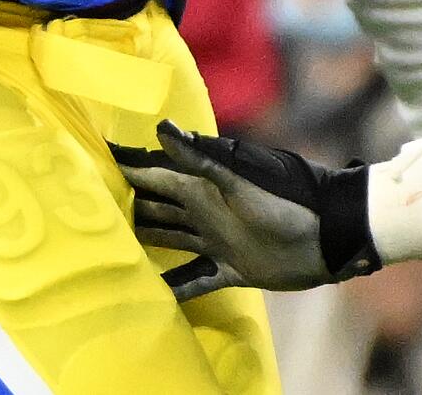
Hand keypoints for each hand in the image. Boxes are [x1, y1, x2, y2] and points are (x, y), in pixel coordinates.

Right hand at [111, 120, 378, 301]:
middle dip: (128, 201)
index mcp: (203, 185)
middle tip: (91, 204)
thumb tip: (163, 128)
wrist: (331, 236)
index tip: (95, 157)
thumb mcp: (242, 179)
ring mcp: (217, 239)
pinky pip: (197, 277)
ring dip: (146, 238)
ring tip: (112, 243)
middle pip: (157, 205)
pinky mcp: (233, 268)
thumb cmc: (288, 200)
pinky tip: (156, 294)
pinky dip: (177, 285)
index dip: (128, 165)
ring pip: (171, 237)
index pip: (155, 172)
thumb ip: (202, 157)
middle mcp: (204, 210)